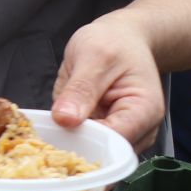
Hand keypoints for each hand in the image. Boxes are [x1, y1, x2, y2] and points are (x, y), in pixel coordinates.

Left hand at [52, 11, 165, 146]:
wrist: (122, 38)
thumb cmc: (114, 43)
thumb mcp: (94, 57)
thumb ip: (81, 89)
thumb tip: (64, 120)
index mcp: (144, 111)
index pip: (115, 142)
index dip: (86, 142)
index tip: (57, 135)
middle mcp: (139, 129)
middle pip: (105, 152)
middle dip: (75, 145)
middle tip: (46, 133)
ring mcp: (123, 133)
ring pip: (92, 151)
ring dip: (70, 141)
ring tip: (54, 123)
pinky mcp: (105, 131)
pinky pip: (85, 141)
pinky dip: (69, 135)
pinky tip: (58, 123)